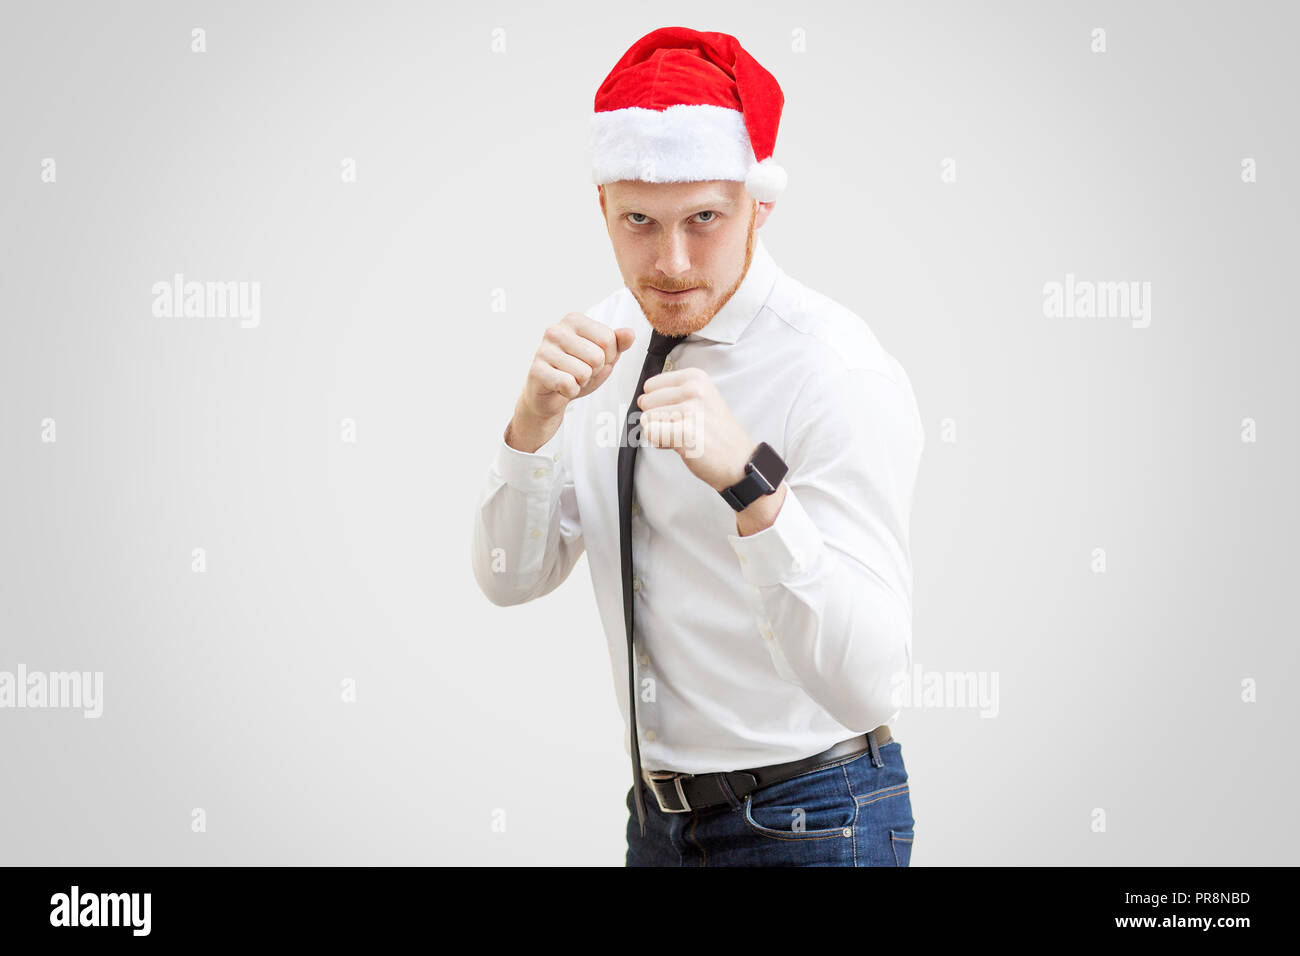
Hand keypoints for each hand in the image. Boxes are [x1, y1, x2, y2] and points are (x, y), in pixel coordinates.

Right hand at [507, 312, 635, 451]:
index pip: (608, 338)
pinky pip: (568, 384)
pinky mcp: (536, 370)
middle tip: (580, 371)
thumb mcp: (604, 356)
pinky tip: (561, 387)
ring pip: (584, 372)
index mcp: (574, 320)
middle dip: (594, 371)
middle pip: (598, 356)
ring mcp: (543, 349)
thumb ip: (619, 343)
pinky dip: (570, 392)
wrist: (549, 395)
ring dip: (582, 382)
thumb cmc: (576, 371)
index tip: (594, 360)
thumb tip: (629, 333)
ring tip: (570, 378)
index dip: (608, 357)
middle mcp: (556, 330)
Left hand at [636, 367, 754, 491]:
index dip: (659, 404)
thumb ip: (672, 394)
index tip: (680, 413)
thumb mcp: (701, 399)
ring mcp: (690, 410)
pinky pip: (650, 434)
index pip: (650, 386)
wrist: (739, 461)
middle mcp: (693, 389)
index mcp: (695, 377)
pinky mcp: (685, 432)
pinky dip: (660, 443)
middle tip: (683, 427)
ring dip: (660, 433)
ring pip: (646, 419)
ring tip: (685, 436)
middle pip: (646, 402)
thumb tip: (641, 399)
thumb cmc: (718, 434)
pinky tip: (681, 445)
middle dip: (658, 419)